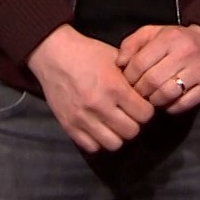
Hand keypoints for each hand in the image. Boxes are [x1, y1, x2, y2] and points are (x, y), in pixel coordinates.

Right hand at [26, 25, 154, 152]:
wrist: (53, 54)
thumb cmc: (86, 53)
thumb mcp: (114, 57)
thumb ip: (131, 77)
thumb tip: (146, 93)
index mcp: (114, 87)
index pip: (145, 114)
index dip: (145, 110)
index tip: (140, 106)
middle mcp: (100, 105)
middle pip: (131, 132)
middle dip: (133, 123)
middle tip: (127, 115)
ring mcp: (83, 118)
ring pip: (113, 144)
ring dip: (116, 134)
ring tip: (113, 123)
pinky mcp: (69, 126)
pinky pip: (92, 147)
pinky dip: (97, 140)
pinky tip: (97, 128)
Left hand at [117, 25, 199, 113]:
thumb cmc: (177, 41)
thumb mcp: (153, 34)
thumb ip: (132, 44)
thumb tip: (119, 63)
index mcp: (169, 39)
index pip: (140, 62)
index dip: (129, 75)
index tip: (127, 80)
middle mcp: (186, 54)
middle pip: (152, 80)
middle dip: (140, 90)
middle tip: (137, 92)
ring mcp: (199, 72)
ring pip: (167, 94)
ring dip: (153, 100)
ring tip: (150, 97)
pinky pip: (182, 105)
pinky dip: (170, 107)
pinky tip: (166, 101)